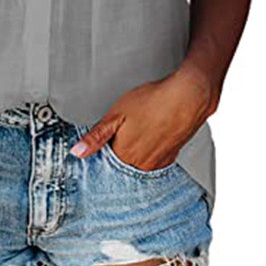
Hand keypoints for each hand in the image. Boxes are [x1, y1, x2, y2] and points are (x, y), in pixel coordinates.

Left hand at [70, 64, 219, 170]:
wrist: (188, 97)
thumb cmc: (152, 102)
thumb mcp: (116, 114)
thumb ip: (96, 136)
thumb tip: (77, 152)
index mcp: (124, 155)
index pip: (104, 166)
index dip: (99, 156)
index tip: (97, 150)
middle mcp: (141, 165)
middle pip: (121, 168)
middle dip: (115, 159)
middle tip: (118, 140)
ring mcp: (158, 163)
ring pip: (138, 167)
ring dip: (132, 158)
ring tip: (134, 139)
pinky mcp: (171, 157)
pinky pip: (154, 163)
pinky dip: (148, 155)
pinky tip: (149, 141)